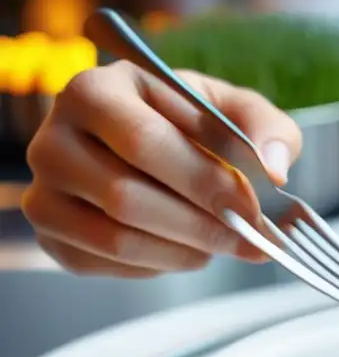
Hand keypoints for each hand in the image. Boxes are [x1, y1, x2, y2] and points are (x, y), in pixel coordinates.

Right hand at [22, 61, 301, 277]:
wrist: (156, 148)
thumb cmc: (194, 126)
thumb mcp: (237, 112)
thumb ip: (267, 129)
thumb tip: (274, 167)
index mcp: (95, 91)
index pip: (144, 143)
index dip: (203, 182)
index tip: (251, 208)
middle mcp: (53, 139)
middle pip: (126, 198)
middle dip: (201, 226)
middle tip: (248, 238)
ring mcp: (46, 191)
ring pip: (118, 240)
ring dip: (185, 251)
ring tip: (222, 242)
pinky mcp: (54, 235)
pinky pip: (110, 265)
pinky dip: (161, 265)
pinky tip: (187, 248)